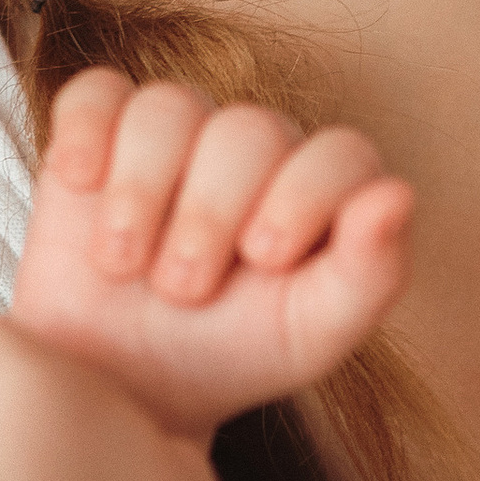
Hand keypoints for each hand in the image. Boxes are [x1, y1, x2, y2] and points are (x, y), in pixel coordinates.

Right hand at [0, 70, 413, 430]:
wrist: (118, 386)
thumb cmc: (228, 357)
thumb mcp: (310, 335)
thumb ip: (370, 273)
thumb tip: (398, 196)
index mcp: (320, 187)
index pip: (339, 152)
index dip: (303, 195)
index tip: (264, 260)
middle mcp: (253, 148)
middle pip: (247, 129)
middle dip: (211, 214)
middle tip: (186, 290)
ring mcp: (175, 132)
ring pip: (169, 107)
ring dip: (144, 190)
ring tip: (127, 264)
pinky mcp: (99, 131)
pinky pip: (96, 94)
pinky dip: (87, 134)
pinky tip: (82, 183)